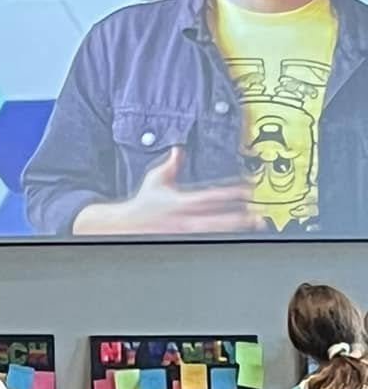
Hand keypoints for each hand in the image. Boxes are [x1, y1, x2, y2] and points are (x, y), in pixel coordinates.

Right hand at [73, 146, 262, 234]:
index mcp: (182, 201)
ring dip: (238, 227)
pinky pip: (210, 239)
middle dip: (242, 214)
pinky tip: (238, 234)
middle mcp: (187, 218)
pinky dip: (225, 236)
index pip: (212, 196)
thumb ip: (172, 164)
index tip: (249, 188)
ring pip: (218, 230)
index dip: (232, 191)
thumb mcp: (156, 179)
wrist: (128, 225)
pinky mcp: (187, 240)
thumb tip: (179, 148)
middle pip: (219, 217)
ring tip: (256, 223)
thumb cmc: (144, 202)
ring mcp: (188, 232)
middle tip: (261, 211)